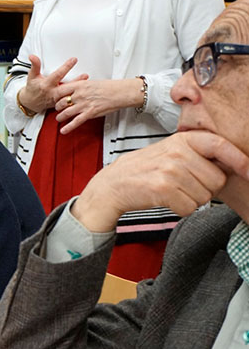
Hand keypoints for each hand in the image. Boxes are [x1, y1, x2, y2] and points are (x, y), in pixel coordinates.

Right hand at [17, 55, 88, 114]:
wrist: (31, 103)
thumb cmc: (32, 88)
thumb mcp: (32, 76)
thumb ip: (35, 65)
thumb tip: (32, 56)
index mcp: (46, 84)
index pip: (57, 74)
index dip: (66, 67)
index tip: (74, 59)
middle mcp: (52, 92)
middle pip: (66, 86)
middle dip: (76, 80)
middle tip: (85, 74)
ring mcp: (57, 100)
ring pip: (69, 95)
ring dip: (78, 89)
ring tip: (87, 82)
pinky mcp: (60, 105)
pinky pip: (69, 101)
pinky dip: (76, 96)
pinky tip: (84, 92)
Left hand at [53, 77, 143, 134]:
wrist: (120, 92)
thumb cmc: (108, 87)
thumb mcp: (91, 82)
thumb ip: (80, 86)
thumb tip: (74, 88)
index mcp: (80, 85)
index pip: (61, 90)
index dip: (56, 95)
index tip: (55, 97)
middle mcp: (80, 95)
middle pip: (61, 102)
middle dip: (57, 106)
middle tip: (57, 108)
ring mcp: (84, 105)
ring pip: (66, 112)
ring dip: (60, 117)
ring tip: (59, 118)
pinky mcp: (90, 113)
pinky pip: (76, 122)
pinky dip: (68, 127)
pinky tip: (63, 130)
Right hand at [71, 131, 248, 232]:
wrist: (113, 184)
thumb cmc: (143, 169)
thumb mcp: (169, 151)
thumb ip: (196, 154)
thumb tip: (232, 165)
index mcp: (181, 140)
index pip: (219, 145)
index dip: (239, 160)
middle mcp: (177, 153)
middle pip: (217, 179)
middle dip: (205, 187)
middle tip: (183, 184)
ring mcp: (170, 170)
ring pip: (205, 196)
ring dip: (191, 199)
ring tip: (171, 190)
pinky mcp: (163, 189)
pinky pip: (190, 208)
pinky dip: (180, 209)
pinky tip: (165, 199)